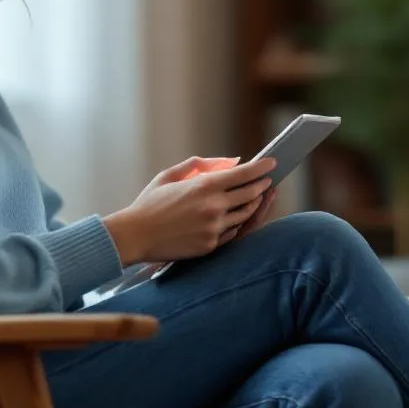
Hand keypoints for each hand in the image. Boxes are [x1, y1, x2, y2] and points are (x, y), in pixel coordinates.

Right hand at [104, 156, 276, 264]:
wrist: (135, 236)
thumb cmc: (150, 203)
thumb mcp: (169, 175)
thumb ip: (199, 164)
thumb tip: (227, 162)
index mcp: (203, 186)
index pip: (243, 174)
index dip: (261, 167)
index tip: (273, 162)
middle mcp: (213, 207)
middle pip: (250, 194)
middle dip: (261, 185)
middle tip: (267, 180)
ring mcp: (214, 228)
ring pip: (244, 215)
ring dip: (253, 204)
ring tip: (255, 196)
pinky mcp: (210, 245)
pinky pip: (232, 232)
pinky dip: (237, 222)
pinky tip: (238, 216)